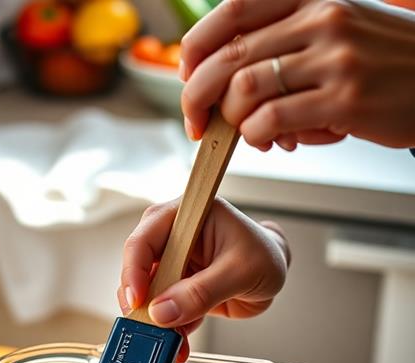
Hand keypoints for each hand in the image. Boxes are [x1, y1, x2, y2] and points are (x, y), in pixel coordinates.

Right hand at [118, 198, 289, 362]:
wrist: (273, 272)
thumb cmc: (264, 256)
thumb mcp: (240, 272)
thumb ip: (202, 292)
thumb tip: (162, 312)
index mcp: (185, 217)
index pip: (144, 240)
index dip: (134, 271)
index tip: (138, 301)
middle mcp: (171, 238)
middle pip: (138, 272)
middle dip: (143, 306)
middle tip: (149, 331)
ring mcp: (172, 266)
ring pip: (148, 298)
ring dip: (156, 325)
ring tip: (171, 346)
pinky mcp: (176, 289)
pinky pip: (164, 313)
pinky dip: (170, 332)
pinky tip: (180, 347)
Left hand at [179, 0, 414, 150]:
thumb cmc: (383, 60)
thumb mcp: (337, 26)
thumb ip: (286, 40)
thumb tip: (228, 84)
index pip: (231, 10)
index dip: (196, 47)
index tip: (187, 75)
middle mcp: (320, 19)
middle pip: (228, 56)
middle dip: (196, 96)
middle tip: (196, 122)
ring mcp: (333, 59)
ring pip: (245, 90)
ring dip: (230, 121)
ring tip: (244, 134)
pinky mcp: (344, 100)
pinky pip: (272, 120)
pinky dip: (256, 137)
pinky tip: (269, 142)